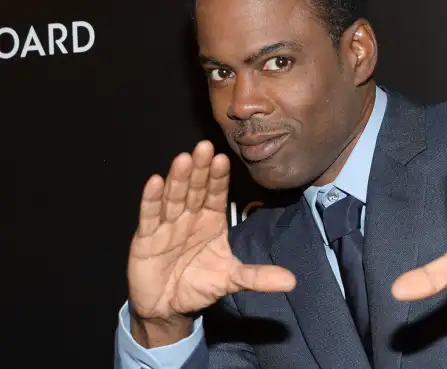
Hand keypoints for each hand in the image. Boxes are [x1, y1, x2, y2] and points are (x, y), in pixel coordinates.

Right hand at [127, 141, 294, 346]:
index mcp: (211, 221)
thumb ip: (257, 276)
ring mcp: (167, 226)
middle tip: (205, 147)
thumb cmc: (198, 285)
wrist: (168, 308)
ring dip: (178, 179)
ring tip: (183, 159)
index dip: (219, 177)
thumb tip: (291, 281)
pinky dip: (151, 200)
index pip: (216, 194)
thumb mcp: (231, 280)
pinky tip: (155, 181)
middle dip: (200, 169)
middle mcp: (190, 218)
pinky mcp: (145, 238)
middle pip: (195, 190)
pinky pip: (150, 216)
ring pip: (174, 198)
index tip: (223, 158)